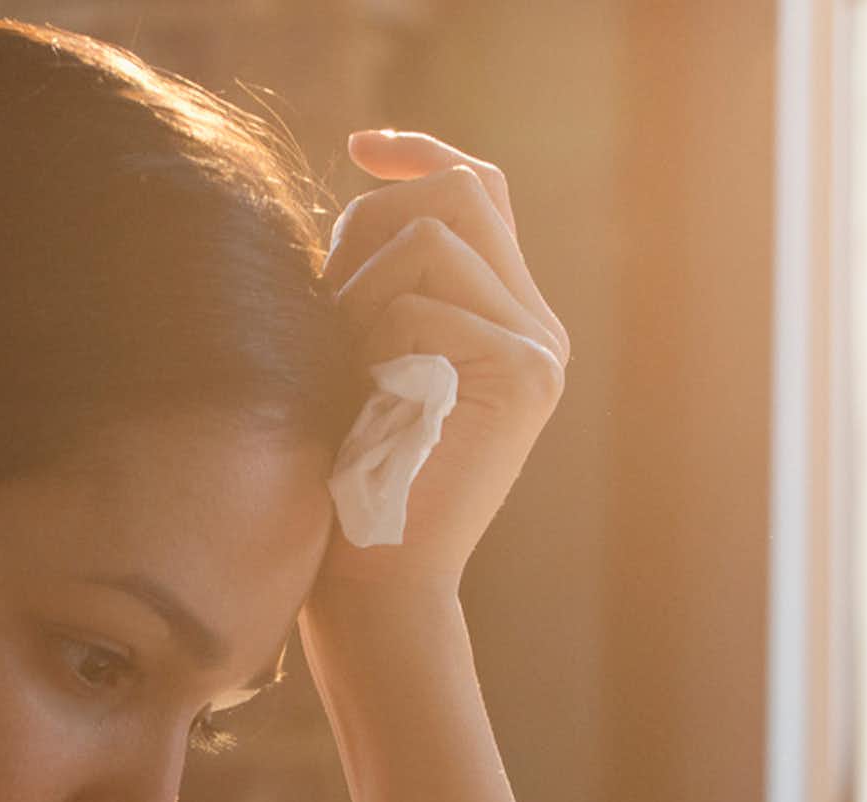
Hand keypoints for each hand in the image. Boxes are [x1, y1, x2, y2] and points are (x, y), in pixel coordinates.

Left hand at [311, 128, 572, 600]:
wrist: (378, 589)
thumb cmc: (350, 490)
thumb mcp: (362, 362)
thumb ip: (383, 283)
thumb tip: (365, 193)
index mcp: (509, 324)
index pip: (481, 192)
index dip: (420, 153)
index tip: (357, 148)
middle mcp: (539, 332)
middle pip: (461, 192)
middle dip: (370, 223)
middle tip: (326, 301)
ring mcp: (540, 352)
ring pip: (432, 239)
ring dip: (361, 293)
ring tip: (345, 370)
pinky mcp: (523, 374)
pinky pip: (420, 304)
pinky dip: (370, 344)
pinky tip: (370, 404)